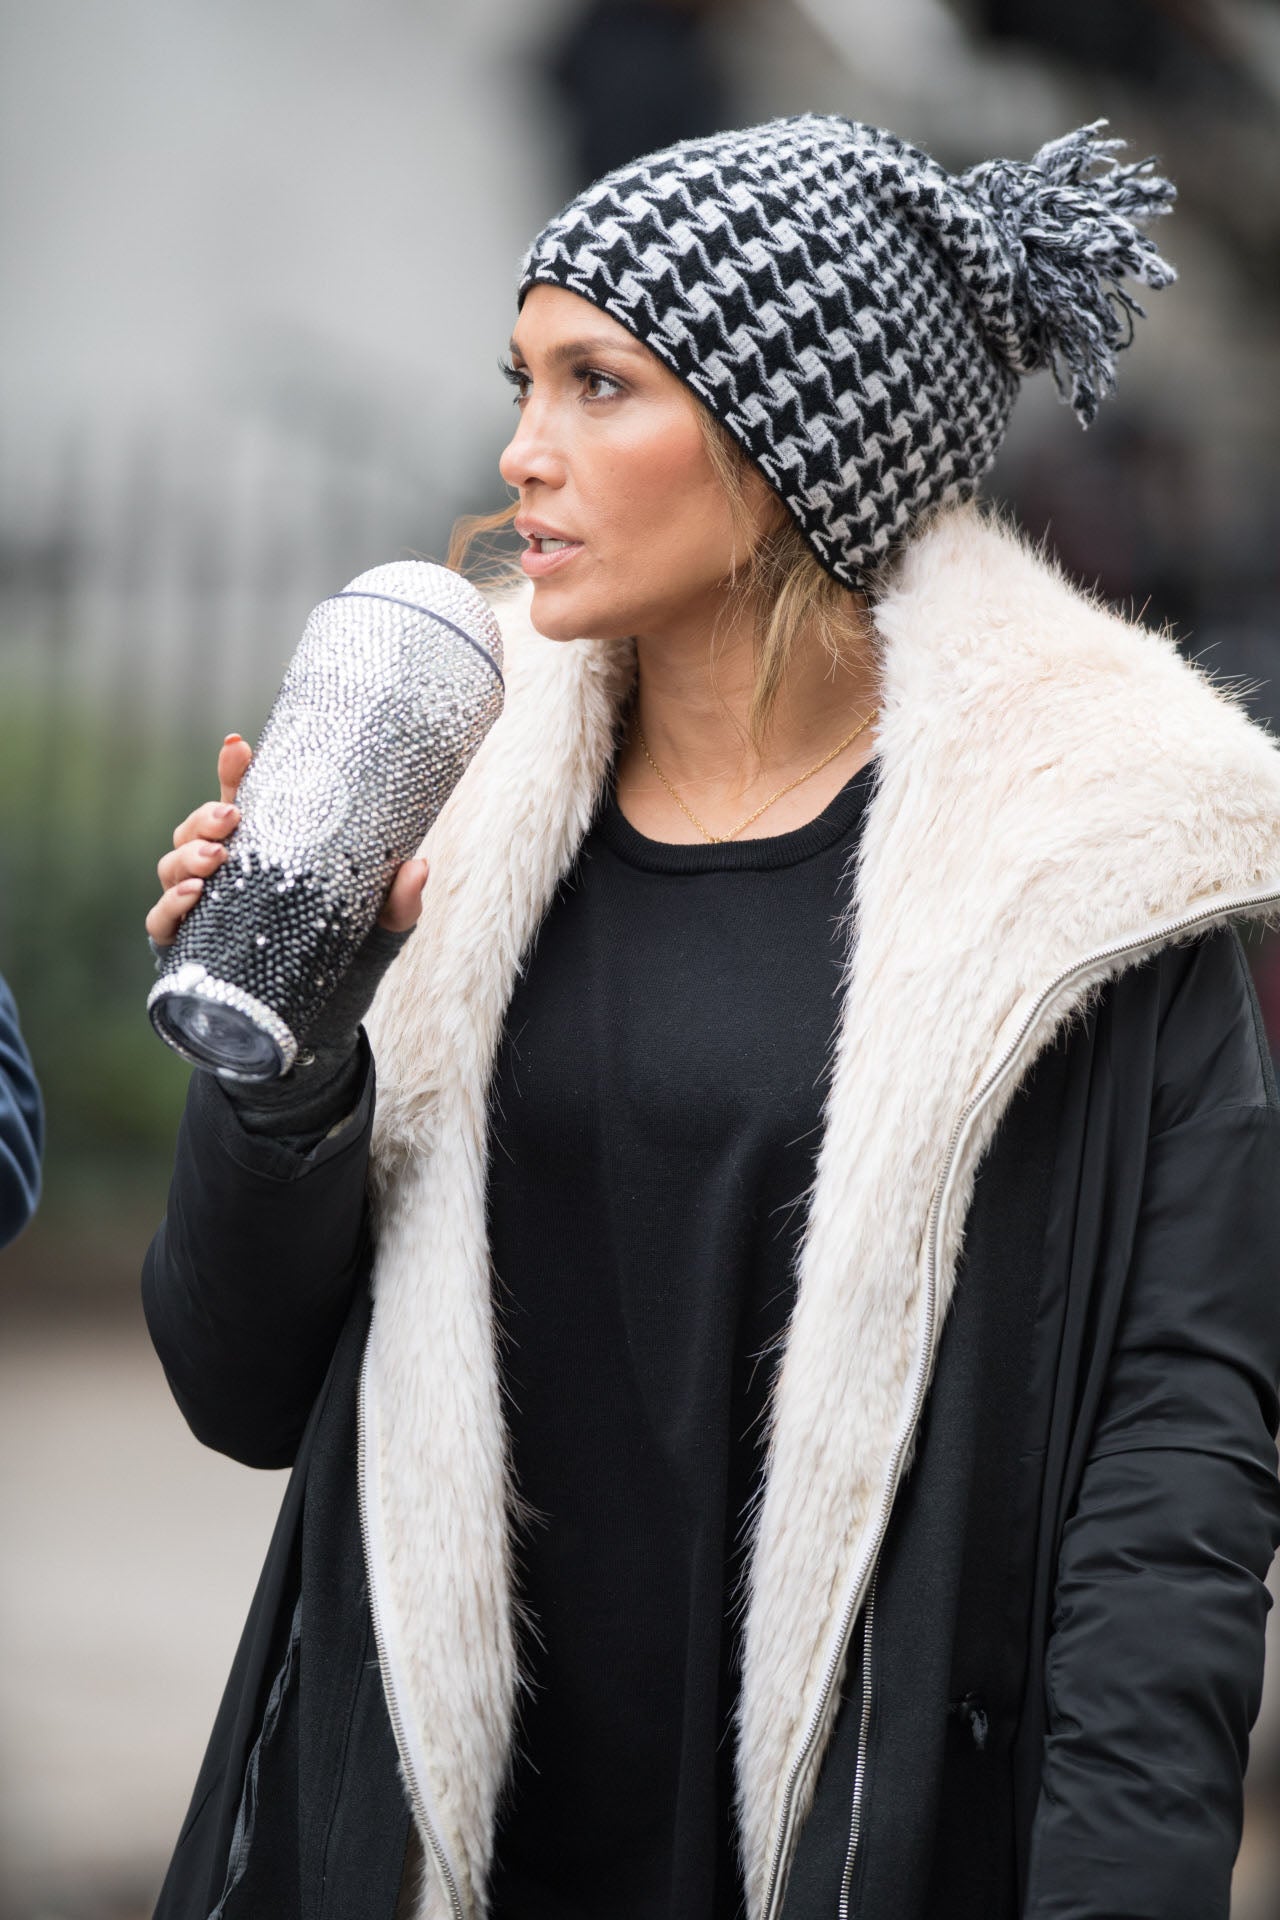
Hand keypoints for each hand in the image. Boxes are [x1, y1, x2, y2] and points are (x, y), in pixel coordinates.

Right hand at [145, 735, 429, 946]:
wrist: (327, 1014)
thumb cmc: (347, 951)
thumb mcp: (379, 923)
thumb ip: (398, 899)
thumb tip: (418, 866)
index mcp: (266, 851)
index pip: (240, 800)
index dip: (234, 769)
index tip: (239, 745)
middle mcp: (227, 873)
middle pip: (198, 828)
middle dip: (206, 816)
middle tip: (233, 818)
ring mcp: (201, 908)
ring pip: (174, 865)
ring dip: (188, 855)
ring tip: (216, 858)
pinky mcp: (187, 948)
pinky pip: (162, 921)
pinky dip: (169, 905)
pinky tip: (192, 896)